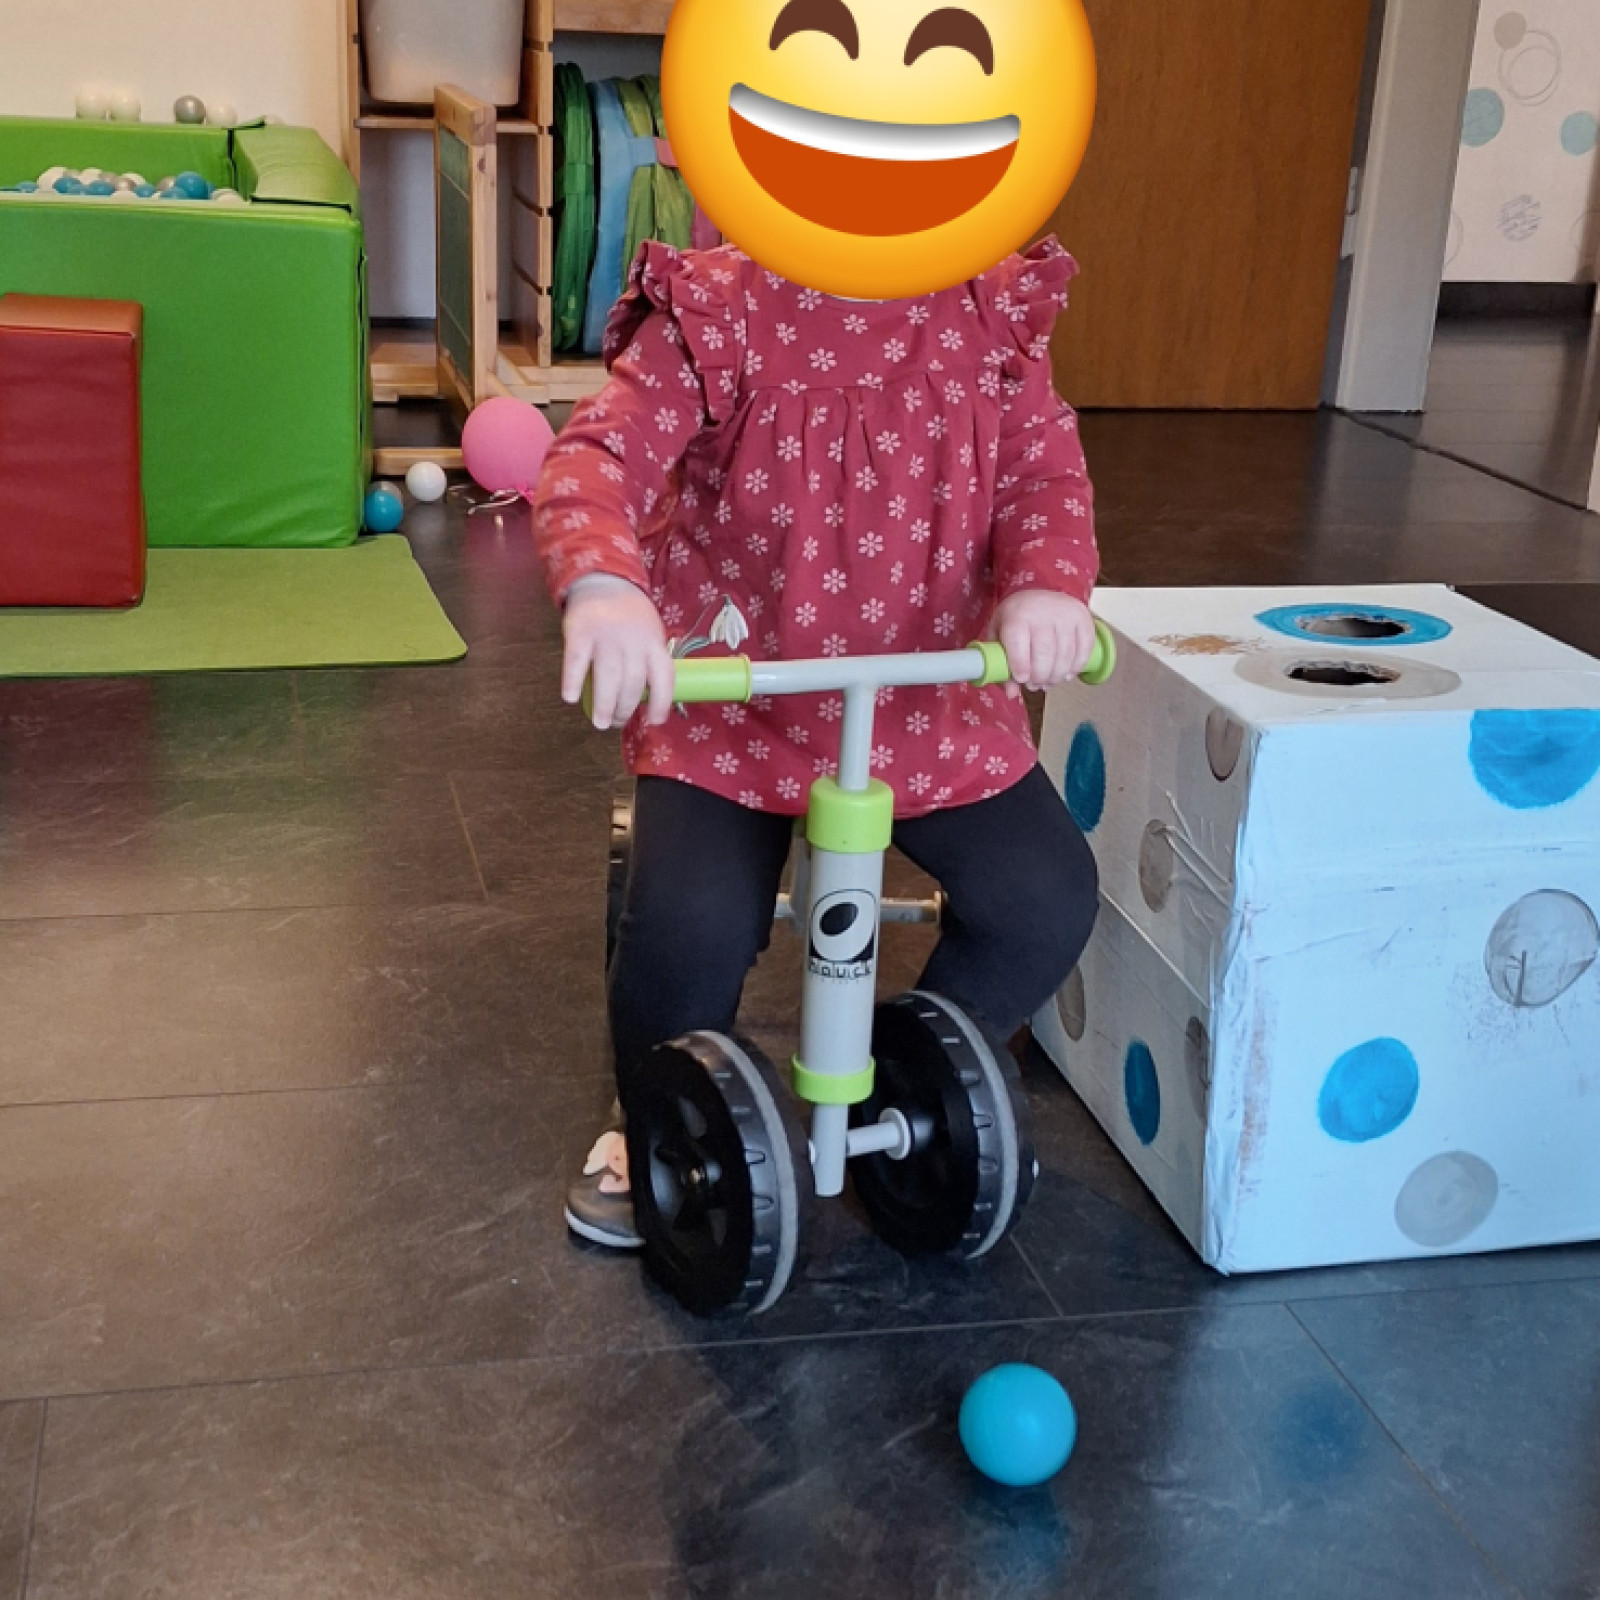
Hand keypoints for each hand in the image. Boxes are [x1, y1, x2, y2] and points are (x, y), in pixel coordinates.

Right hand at [561, 575, 674, 729]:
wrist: (604, 580)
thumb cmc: (630, 616)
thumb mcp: (651, 633)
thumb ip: (650, 661)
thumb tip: (650, 700)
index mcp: (654, 643)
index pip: (664, 676)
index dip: (662, 702)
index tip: (655, 720)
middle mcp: (633, 640)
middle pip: (633, 682)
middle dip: (625, 708)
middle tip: (616, 723)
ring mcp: (606, 636)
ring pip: (608, 676)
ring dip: (604, 703)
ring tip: (600, 723)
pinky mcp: (580, 631)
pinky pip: (576, 660)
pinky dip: (572, 680)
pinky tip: (570, 698)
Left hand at [991, 590, 1096, 690]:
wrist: (1041, 590)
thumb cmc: (1017, 617)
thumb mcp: (999, 634)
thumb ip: (1000, 663)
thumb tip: (1011, 694)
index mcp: (1017, 615)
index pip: (1018, 643)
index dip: (1020, 665)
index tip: (1022, 679)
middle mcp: (1043, 613)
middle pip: (1045, 654)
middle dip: (1040, 677)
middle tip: (1034, 685)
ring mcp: (1066, 615)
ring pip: (1065, 656)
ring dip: (1057, 677)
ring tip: (1048, 682)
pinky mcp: (1084, 619)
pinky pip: (1084, 650)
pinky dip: (1076, 668)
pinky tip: (1066, 674)